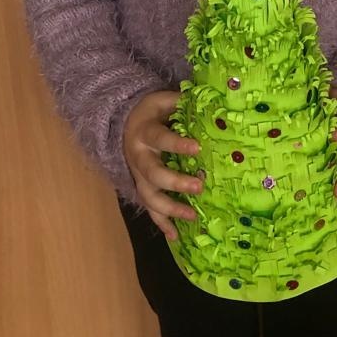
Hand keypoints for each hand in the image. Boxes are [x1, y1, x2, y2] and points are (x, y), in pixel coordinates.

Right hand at [122, 90, 202, 241]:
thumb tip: (211, 101)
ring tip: (192, 216)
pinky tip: (175, 236)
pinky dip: (161, 223)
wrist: (125, 123)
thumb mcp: (163, 100)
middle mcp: (140, 157)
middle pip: (154, 174)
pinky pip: (150, 209)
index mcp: (146, 132)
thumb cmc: (152, 111)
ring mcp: (139, 176)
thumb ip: (182, 102)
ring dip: (170, 209)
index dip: (177, 144)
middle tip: (199, 187)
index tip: (197, 147)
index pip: (161, 139)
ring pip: (150, 197)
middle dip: (176, 183)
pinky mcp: (142, 188)